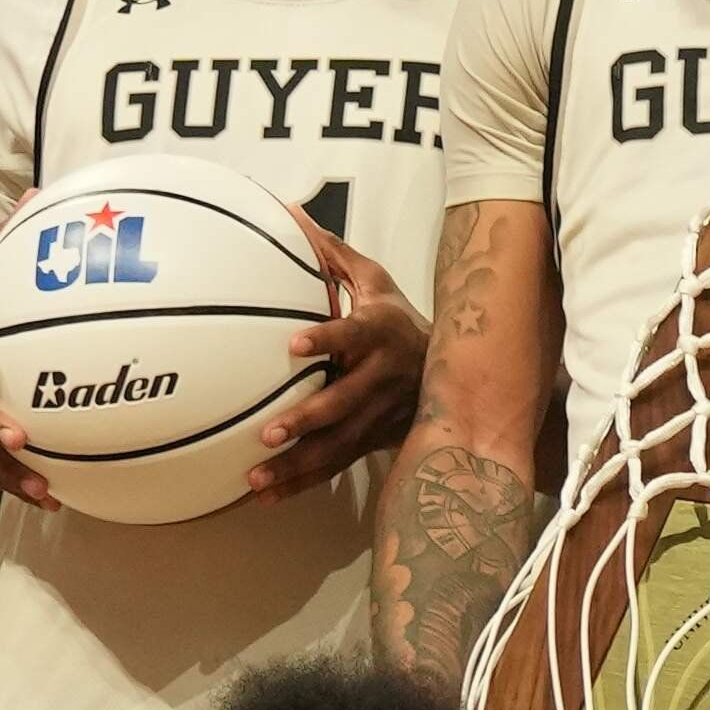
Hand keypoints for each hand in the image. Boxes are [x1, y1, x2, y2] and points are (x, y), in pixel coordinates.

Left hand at [248, 201, 430, 487]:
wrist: (453, 374)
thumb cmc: (397, 320)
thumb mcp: (376, 282)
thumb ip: (333, 254)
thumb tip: (288, 212)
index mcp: (379, 334)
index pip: (353, 335)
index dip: (326, 340)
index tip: (293, 344)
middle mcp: (380, 379)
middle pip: (343, 403)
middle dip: (307, 420)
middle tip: (268, 432)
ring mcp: (376, 418)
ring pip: (335, 447)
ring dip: (295, 466)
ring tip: (255, 480)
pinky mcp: (370, 444)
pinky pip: (332, 468)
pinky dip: (298, 484)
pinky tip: (264, 497)